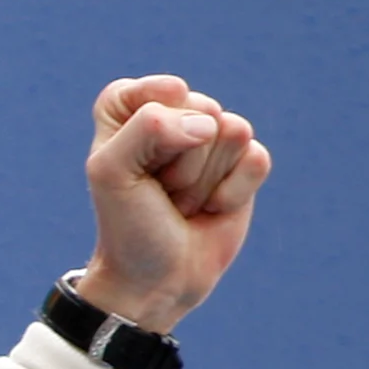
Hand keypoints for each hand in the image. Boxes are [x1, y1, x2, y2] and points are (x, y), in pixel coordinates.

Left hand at [76, 75, 271, 332]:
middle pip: (202, 109)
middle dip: (181, 161)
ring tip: (183, 200)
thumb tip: (210, 125)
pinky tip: (212, 208)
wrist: (157, 279)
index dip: (153, 130)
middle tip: (161, 191)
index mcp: (127, 107)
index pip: (159, 90)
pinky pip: (257, 158)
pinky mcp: (244, 165)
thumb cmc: (128, 225)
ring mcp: (212, 140)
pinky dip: (233, 191)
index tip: (136, 164)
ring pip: (233, 131)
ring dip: (205, 179)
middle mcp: (173, 115)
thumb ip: (148, 127)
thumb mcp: (111, 172)